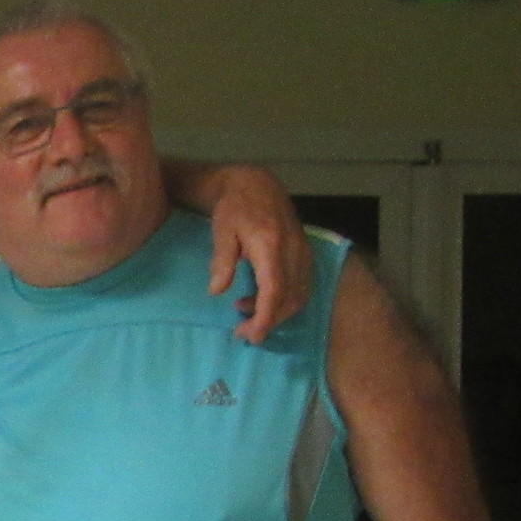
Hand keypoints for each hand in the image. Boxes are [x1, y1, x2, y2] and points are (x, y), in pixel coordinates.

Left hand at [205, 168, 311, 344]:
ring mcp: (303, 251)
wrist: (257, 184)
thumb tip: (216, 291)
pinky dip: (283, 300)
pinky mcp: (305, 253)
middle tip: (241, 331)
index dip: (266, 317)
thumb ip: (221, 261)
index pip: (275, 289)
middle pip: (290, 298)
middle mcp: (293, 250)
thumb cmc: (234, 208)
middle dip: (268, 321)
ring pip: (299, 294)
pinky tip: (258, 299)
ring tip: (243, 312)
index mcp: (271, 245)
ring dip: (275, 312)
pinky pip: (302, 285)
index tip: (253, 336)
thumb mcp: (221, 232)